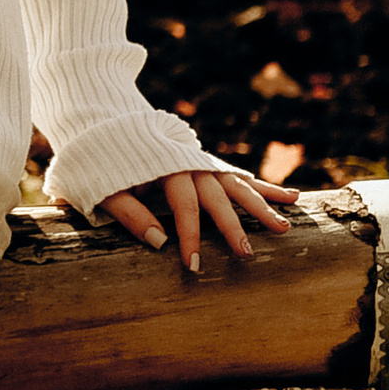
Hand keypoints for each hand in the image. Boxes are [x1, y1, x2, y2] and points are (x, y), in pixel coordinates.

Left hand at [96, 165, 299, 276]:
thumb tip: (158, 242)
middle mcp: (189, 163)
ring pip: (237, 186)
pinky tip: (290, 197)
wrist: (101, 124)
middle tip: (247, 254)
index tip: (193, 266)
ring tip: (286, 226)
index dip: (189, 236)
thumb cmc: (98, 164)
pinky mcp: (208, 164)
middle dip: (233, 227)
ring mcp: (202, 162)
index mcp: (164, 166)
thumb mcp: (101, 188)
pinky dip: (264, 188)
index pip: (183, 206)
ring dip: (262, 206)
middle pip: (217, 197)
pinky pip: (240, 177)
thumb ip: (128, 212)